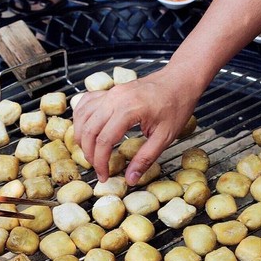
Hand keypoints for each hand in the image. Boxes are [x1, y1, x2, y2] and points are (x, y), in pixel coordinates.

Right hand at [73, 67, 200, 184]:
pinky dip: (81, 118)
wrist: (180, 81)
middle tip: (97, 168)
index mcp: (128, 110)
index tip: (104, 176)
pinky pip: (86, 103)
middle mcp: (114, 98)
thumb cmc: (176, 106)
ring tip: (90, 153)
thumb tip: (131, 178)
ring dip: (81, 137)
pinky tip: (86, 130)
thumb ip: (145, 158)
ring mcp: (110, 93)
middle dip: (89, 153)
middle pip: (89, 130)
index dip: (100, 162)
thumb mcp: (165, 137)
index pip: (104, 141)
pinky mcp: (110, 91)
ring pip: (82, 116)